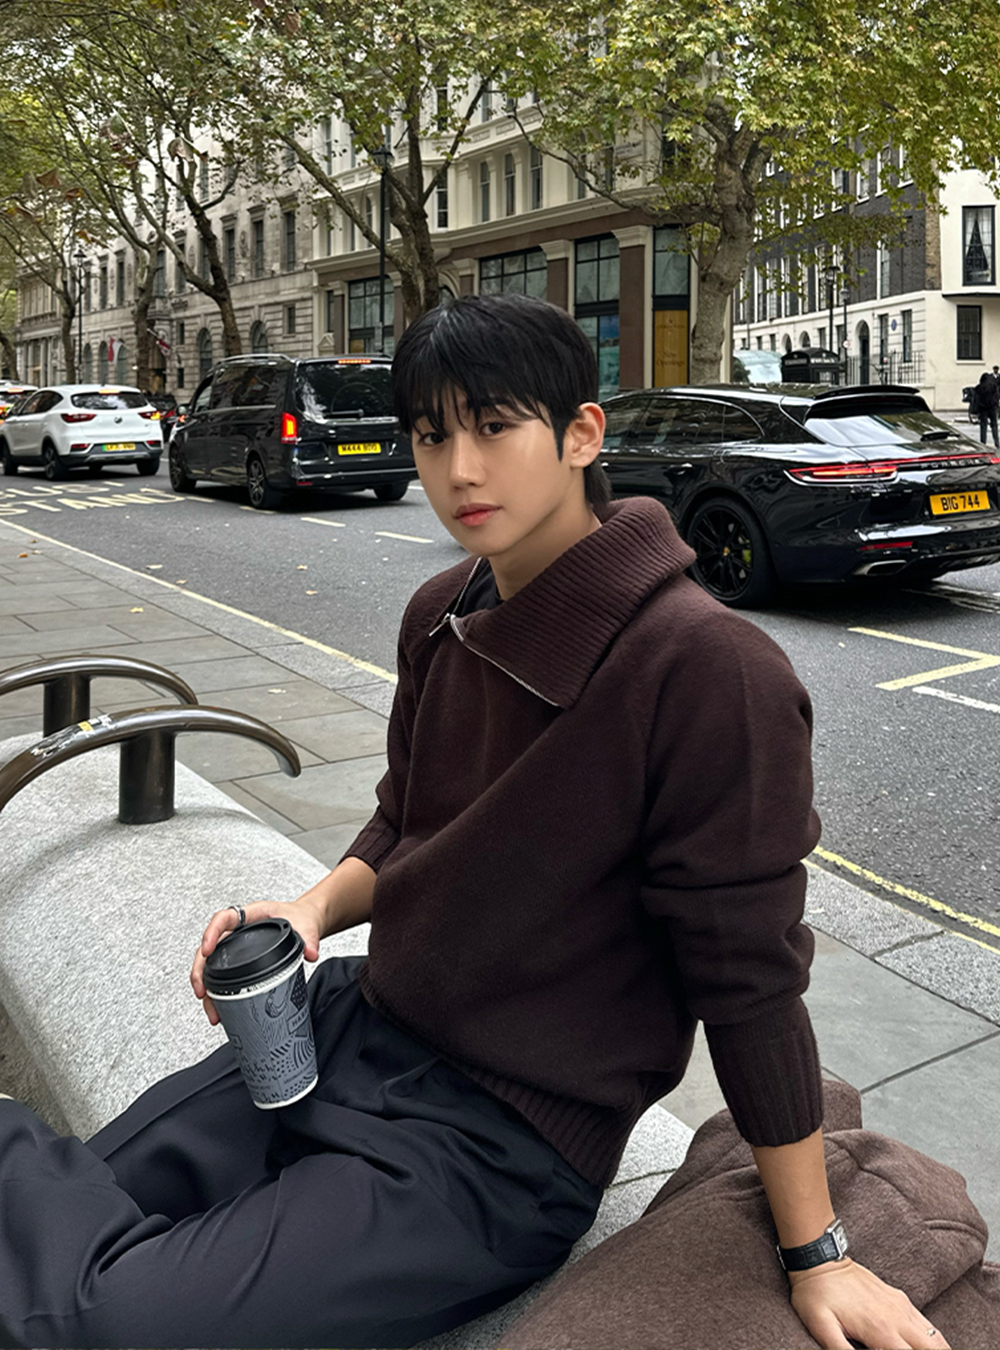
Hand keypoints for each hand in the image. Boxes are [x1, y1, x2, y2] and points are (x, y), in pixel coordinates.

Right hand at [190, 896, 323, 1024]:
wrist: (305, 923)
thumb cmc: (299, 918)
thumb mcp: (306, 925)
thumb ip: (308, 938)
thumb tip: (310, 953)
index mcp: (250, 915)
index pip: (223, 918)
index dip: (211, 933)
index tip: (207, 949)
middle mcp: (238, 930)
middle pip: (209, 948)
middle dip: (200, 970)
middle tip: (202, 991)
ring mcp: (236, 946)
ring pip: (211, 965)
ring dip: (207, 987)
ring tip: (212, 1009)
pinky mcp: (239, 960)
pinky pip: (222, 974)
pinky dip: (218, 991)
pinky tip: (219, 1007)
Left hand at [789, 1258, 949, 1349]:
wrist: (819, 1259)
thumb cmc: (816, 1296)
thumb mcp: (822, 1328)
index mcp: (880, 1330)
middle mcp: (897, 1318)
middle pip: (934, 1349)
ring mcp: (901, 1306)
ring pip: (936, 1338)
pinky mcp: (899, 1298)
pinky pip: (927, 1324)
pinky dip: (935, 1341)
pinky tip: (927, 1349)